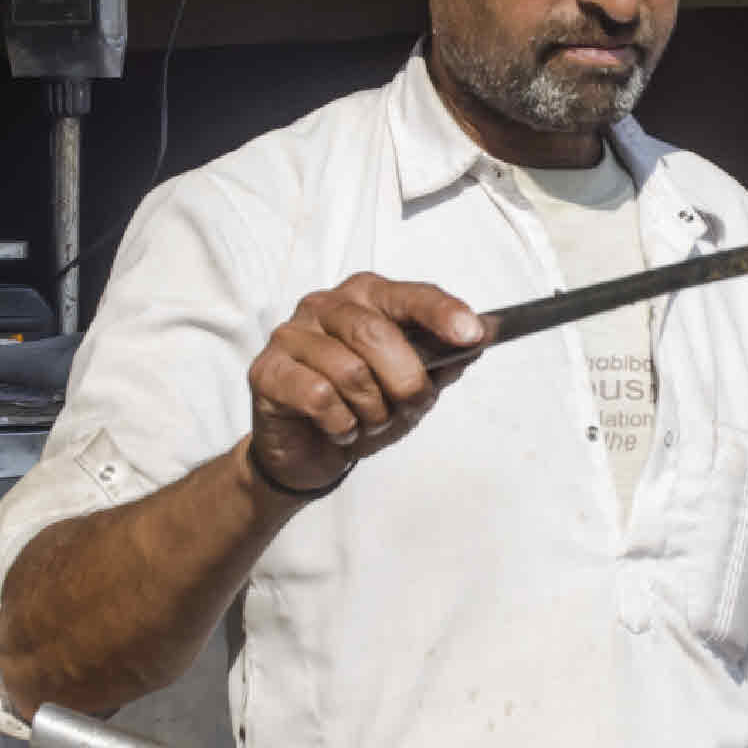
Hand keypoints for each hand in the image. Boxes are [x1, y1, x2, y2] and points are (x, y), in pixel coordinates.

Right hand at [245, 274, 489, 494]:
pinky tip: (338, 428)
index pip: (408, 295)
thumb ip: (443, 360)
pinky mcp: (266, 370)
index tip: (473, 334)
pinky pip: (319, 397)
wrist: (308, 452)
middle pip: (376, 335)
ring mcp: (291, 335)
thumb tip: (480, 338)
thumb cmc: (361, 407)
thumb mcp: (412, 387)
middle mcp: (325, 305)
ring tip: (367, 422)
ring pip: (349, 371)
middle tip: (410, 407)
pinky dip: (341, 424)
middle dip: (405, 382)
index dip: (441, 312)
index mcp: (366, 297)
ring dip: (372, 412)